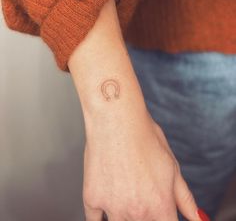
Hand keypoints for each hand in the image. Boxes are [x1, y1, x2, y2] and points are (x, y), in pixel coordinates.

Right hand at [82, 111, 202, 220]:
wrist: (117, 120)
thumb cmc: (144, 136)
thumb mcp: (172, 166)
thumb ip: (184, 198)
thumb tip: (197, 219)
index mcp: (160, 206)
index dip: (164, 218)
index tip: (158, 210)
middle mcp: (137, 212)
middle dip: (144, 215)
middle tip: (139, 193)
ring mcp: (113, 207)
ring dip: (124, 215)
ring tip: (124, 191)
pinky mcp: (91, 198)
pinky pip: (94, 220)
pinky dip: (101, 216)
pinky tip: (107, 200)